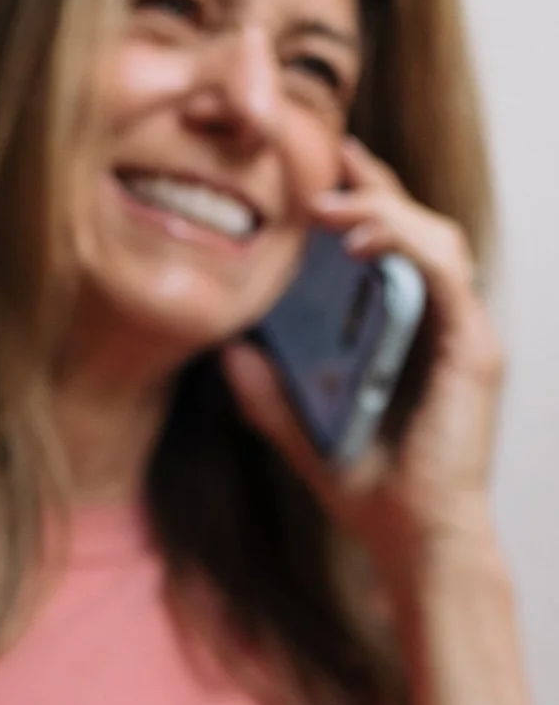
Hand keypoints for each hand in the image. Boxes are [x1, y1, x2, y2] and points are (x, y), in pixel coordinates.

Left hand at [220, 135, 505, 577]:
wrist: (412, 542)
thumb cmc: (372, 495)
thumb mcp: (304, 436)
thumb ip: (271, 398)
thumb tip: (230, 353)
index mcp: (412, 337)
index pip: (395, 251)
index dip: (365, 205)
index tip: (323, 176)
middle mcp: (446, 327)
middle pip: (420, 229)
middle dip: (376, 189)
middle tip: (330, 161)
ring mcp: (465, 335)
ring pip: (438, 238)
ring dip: (386, 211)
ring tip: (334, 206)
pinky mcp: (475, 350)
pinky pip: (447, 274)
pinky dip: (407, 247)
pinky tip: (363, 242)